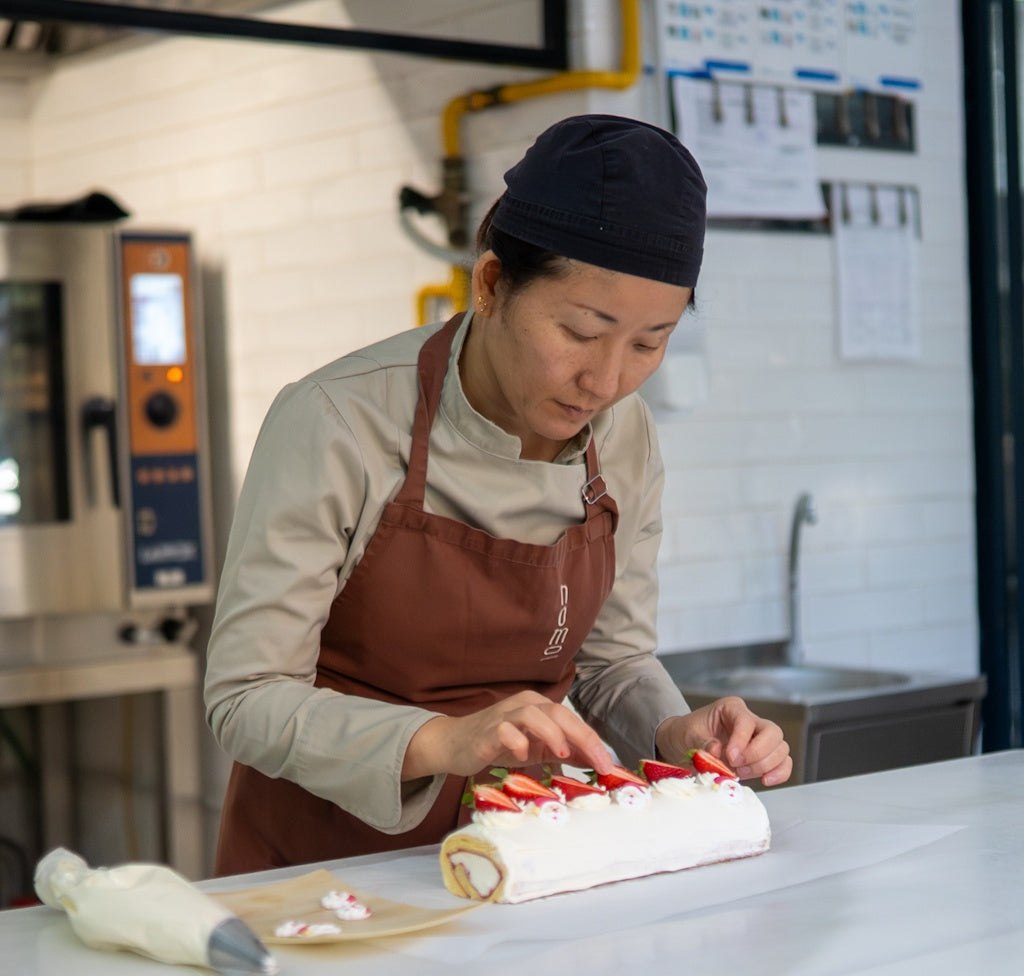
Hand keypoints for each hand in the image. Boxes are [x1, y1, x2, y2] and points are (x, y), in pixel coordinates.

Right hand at [402, 691, 615, 780]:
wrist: (456, 744)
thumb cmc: (499, 744)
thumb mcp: (537, 748)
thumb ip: (564, 751)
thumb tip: (596, 760)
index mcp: (539, 707)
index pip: (572, 720)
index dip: (593, 741)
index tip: (609, 765)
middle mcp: (524, 705)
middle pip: (558, 713)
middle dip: (582, 737)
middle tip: (599, 762)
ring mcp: (504, 715)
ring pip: (533, 714)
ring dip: (552, 733)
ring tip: (563, 753)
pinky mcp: (487, 730)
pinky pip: (504, 730)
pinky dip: (517, 741)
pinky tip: (522, 756)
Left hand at [655, 696, 791, 786]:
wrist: (683, 746)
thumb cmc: (686, 734)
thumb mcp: (687, 735)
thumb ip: (702, 743)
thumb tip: (717, 750)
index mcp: (731, 709)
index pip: (746, 721)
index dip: (742, 740)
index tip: (730, 757)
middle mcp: (750, 721)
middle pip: (772, 732)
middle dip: (758, 753)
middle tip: (737, 765)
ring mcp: (759, 738)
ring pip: (781, 748)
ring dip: (765, 765)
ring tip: (741, 772)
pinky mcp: (763, 756)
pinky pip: (783, 763)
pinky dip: (779, 773)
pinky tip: (766, 780)